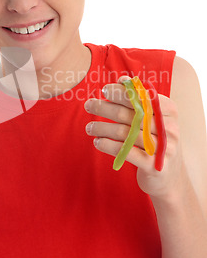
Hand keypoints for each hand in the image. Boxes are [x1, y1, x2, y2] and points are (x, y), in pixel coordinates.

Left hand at [84, 76, 184, 198]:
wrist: (169, 177)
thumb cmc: (154, 141)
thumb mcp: (152, 119)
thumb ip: (139, 100)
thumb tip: (123, 79)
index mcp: (169, 112)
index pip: (142, 97)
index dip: (122, 92)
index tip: (104, 90)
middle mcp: (168, 128)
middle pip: (130, 113)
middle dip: (105, 107)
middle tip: (88, 105)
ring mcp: (162, 147)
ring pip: (124, 132)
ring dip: (102, 128)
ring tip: (89, 128)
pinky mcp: (153, 165)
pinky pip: (125, 151)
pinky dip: (107, 145)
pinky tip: (97, 142)